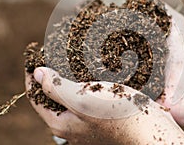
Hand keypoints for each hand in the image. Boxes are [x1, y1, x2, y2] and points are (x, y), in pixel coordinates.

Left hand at [25, 67, 183, 144]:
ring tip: (69, 57)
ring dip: (67, 76)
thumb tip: (37, 74)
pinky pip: (85, 97)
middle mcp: (73, 125)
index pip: (36, 97)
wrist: (152, 131)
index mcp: (62, 123)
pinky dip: (83, 81)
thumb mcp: (84, 99)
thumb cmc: (119, 116)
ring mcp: (87, 122)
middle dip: (49, 74)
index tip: (33, 54)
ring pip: (69, 95)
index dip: (32, 75)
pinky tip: (91, 70)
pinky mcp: (102, 117)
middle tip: (52, 53)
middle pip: (52, 96)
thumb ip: (57, 88)